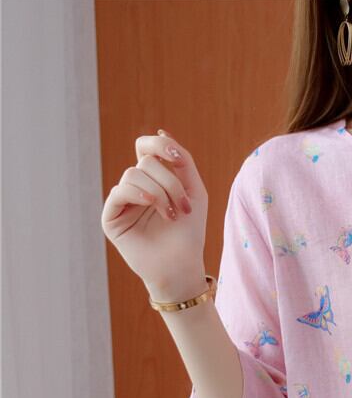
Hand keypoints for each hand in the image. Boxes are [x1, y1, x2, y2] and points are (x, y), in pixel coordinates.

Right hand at [100, 129, 208, 296]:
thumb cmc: (190, 232)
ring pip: (134, 175)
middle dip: (170, 181)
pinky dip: (138, 194)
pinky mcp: (111, 217)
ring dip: (160, 192)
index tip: (175, 156)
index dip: (158, 144)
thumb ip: (183, 162)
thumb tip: (162, 132)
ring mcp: (121, 202)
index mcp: (152, 180)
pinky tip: (152, 205)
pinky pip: (119, 192)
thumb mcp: (194, 191)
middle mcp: (134, 188)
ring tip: (171, 215)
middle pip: (145, 162)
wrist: (182, 265)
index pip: (145, 147)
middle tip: (184, 207)